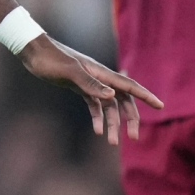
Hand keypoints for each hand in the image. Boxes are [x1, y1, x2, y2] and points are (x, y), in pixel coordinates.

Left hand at [18, 34, 162, 142]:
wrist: (33, 51)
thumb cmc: (51, 59)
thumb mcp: (69, 72)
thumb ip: (90, 84)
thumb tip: (112, 96)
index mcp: (101, 73)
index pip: (129, 86)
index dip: (145, 96)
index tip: (160, 106)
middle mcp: (99, 78)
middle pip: (122, 100)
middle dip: (130, 118)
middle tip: (133, 137)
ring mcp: (89, 83)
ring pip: (108, 106)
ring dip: (112, 123)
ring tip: (112, 142)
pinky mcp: (78, 87)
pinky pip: (94, 105)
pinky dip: (97, 117)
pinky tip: (98, 130)